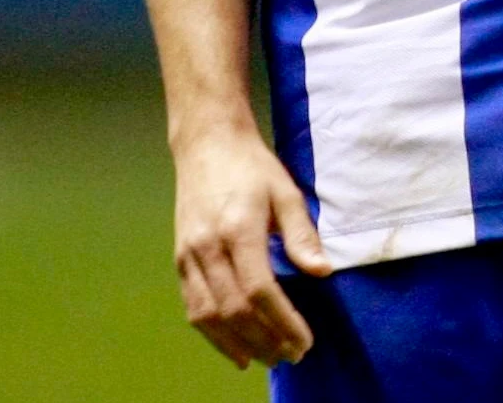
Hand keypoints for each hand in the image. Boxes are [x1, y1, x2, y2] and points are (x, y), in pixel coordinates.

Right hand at [171, 129, 333, 367]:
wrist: (206, 144)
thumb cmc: (252, 167)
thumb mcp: (286, 193)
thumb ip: (302, 236)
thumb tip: (322, 272)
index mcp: (238, 229)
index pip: (259, 290)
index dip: (282, 322)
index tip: (304, 340)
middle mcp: (207, 246)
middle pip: (234, 310)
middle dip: (264, 340)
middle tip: (292, 355)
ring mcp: (188, 255)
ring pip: (208, 316)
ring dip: (238, 345)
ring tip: (266, 360)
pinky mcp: (179, 259)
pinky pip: (194, 307)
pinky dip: (213, 334)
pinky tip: (235, 349)